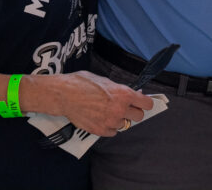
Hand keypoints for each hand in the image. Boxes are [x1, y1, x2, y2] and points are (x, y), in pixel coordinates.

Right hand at [23, 71, 154, 136]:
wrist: (64, 95)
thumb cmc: (83, 83)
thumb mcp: (105, 80)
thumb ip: (119, 89)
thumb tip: (130, 94)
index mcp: (123, 94)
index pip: (147, 103)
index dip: (145, 102)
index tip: (143, 102)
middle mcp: (120, 109)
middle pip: (139, 117)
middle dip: (134, 111)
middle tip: (126, 107)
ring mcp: (110, 122)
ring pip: (124, 124)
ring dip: (120, 119)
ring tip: (108, 111)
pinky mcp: (100, 131)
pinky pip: (113, 132)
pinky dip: (109, 126)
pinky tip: (101, 117)